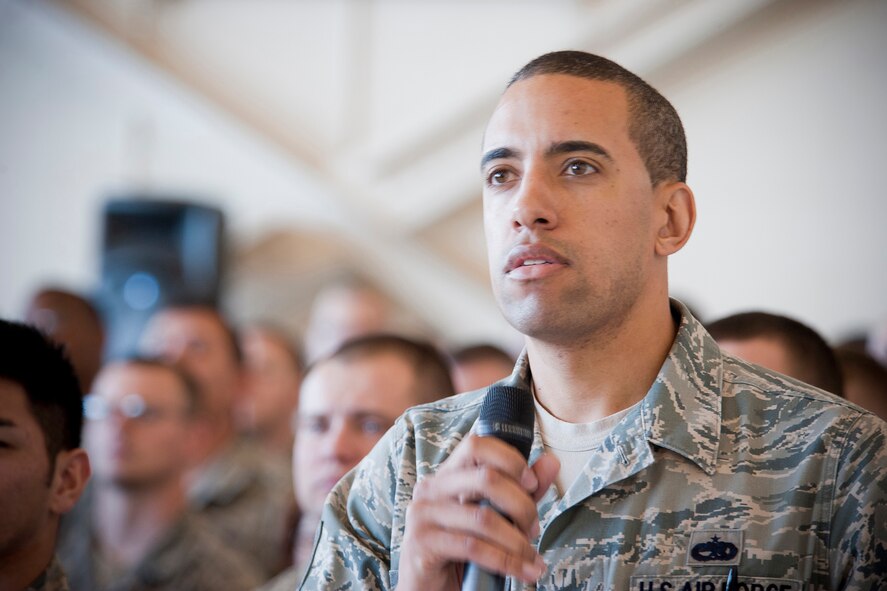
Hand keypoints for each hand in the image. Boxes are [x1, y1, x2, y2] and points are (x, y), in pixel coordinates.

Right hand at [397, 434, 559, 590]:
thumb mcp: (494, 517)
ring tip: (531, 558)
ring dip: (516, 541)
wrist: (430, 589)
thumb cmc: (461, 551)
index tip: (531, 484)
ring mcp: (423, 515)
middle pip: (485, 477)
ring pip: (483, 517)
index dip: (509, 459)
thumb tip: (551, 462)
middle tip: (533, 528)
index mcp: (446, 476)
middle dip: (520, 505)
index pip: (476, 445)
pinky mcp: (421, 543)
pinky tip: (521, 571)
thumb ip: (520, 490)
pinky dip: (505, 561)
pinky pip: (472, 547)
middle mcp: (430, 488)